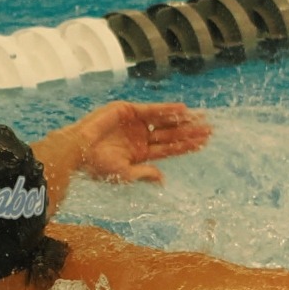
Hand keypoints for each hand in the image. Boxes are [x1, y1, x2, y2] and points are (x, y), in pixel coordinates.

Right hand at [67, 101, 210, 184]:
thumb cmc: (97, 166)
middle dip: (190, 131)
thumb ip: (144, 175)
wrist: (78, 149)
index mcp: (141, 153)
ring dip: (182, 120)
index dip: (187, 145)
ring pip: (165, 121)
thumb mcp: (124, 174)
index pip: (170, 149)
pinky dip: (167, 109)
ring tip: (201, 118)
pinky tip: (183, 109)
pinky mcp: (128, 110)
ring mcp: (135, 123)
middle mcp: (141, 137)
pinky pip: (152, 110)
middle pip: (172, 134)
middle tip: (210, 128)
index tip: (204, 142)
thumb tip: (163, 180)